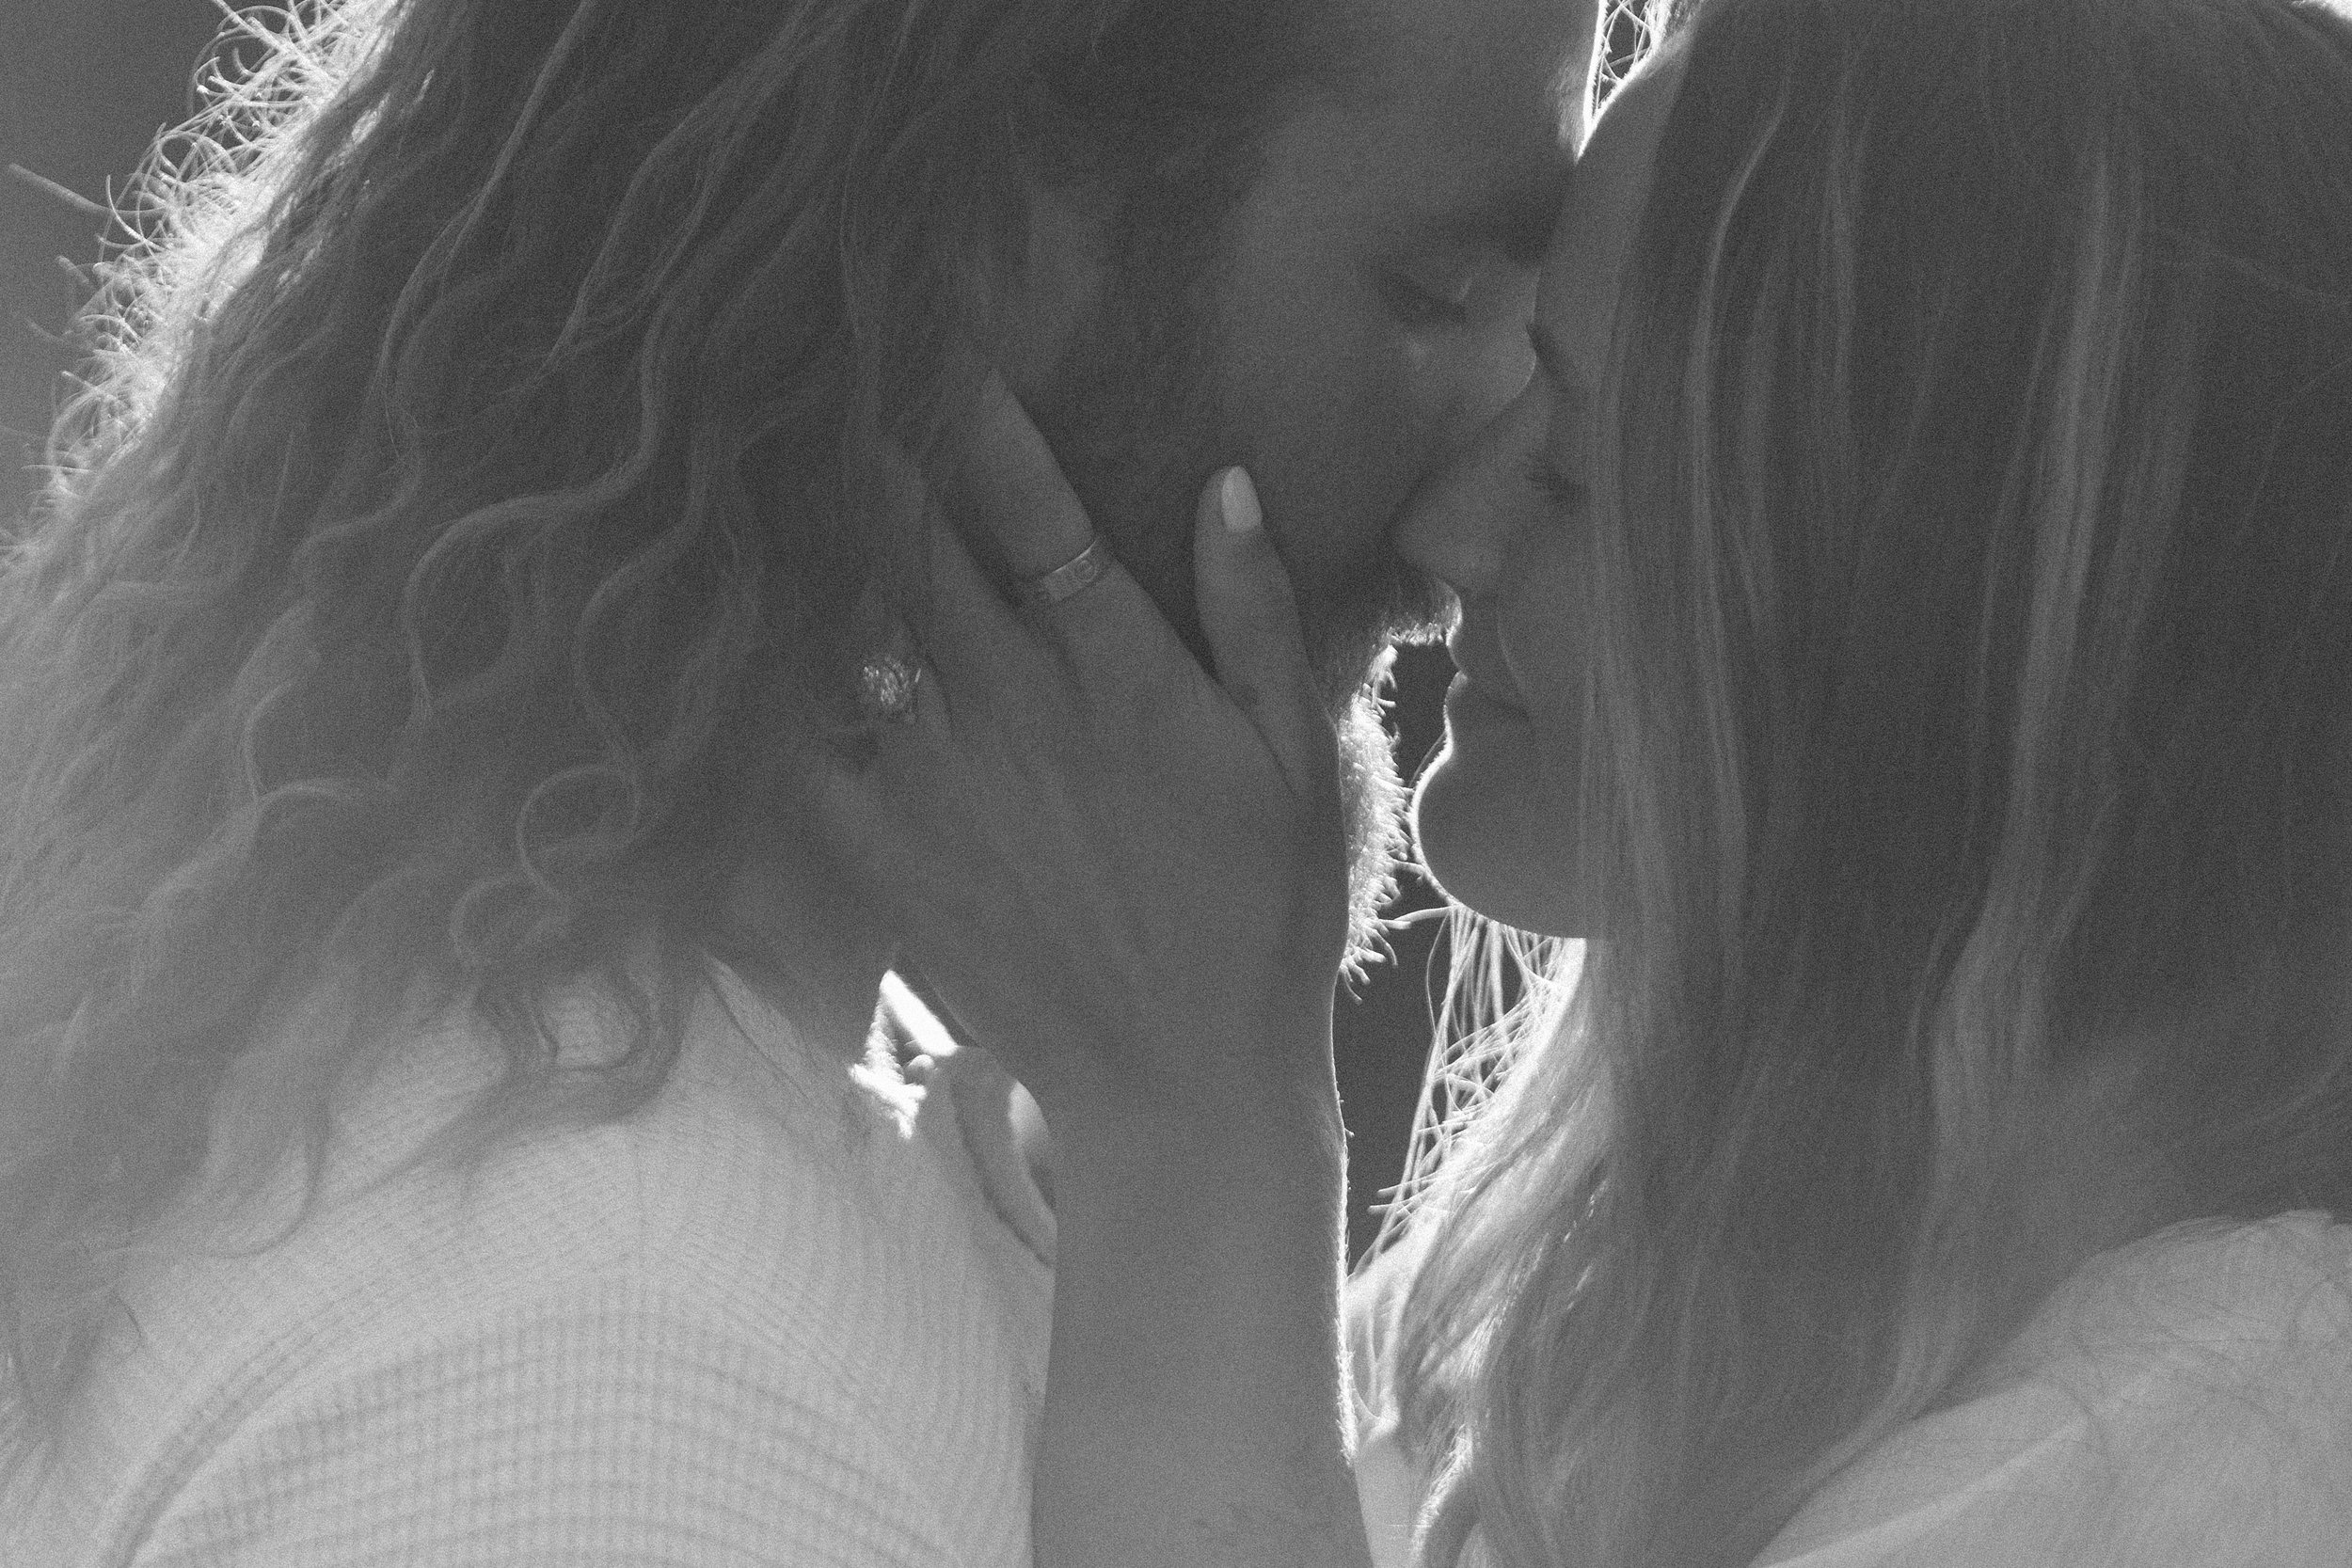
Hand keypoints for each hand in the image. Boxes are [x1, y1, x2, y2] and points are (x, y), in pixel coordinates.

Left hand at [812, 378, 1348, 1130]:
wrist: (1184, 1080)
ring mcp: (937, 786)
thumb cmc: (1262, 916)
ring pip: (844, 635)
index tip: (940, 348)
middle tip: (815, 382)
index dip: (980, 416)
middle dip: (865, 458)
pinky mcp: (888, 861)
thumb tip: (1227, 485)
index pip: (1034, 510)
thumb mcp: (1297, 762)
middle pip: (910, 548)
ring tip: (756, 485)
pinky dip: (769, 697)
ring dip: (809, 557)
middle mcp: (1014, 710)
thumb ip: (1255, 619)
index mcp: (1119, 674)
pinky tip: (729, 649)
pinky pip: (801, 759)